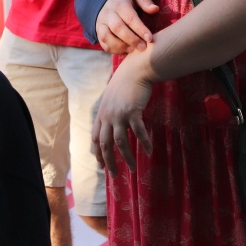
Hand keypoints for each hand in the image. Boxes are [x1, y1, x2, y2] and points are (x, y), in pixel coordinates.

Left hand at [91, 52, 154, 175]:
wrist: (135, 69)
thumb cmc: (126, 82)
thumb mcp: (112, 98)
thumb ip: (110, 111)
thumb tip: (112, 124)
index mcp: (102, 114)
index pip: (96, 138)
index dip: (98, 154)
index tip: (102, 166)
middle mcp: (108, 116)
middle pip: (105, 144)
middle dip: (109, 162)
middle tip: (115, 175)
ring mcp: (119, 115)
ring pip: (120, 142)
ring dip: (127, 157)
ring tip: (133, 168)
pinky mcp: (133, 112)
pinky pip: (138, 132)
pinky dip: (144, 143)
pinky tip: (149, 151)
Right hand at [96, 0, 157, 54]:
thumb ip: (145, 1)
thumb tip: (155, 9)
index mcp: (119, 4)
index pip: (130, 17)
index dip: (140, 29)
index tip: (150, 38)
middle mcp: (108, 14)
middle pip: (118, 28)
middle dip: (131, 40)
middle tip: (143, 48)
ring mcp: (101, 24)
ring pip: (107, 37)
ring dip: (120, 46)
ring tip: (133, 50)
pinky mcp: (98, 32)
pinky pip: (103, 43)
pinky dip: (114, 50)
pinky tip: (126, 51)